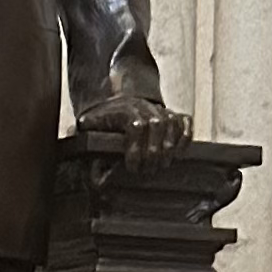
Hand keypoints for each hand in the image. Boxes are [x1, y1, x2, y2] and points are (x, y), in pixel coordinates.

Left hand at [76, 94, 191, 171]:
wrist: (115, 100)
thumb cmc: (102, 121)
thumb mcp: (89, 131)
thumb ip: (86, 146)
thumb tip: (87, 168)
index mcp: (121, 110)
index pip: (134, 126)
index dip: (135, 149)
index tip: (133, 167)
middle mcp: (142, 105)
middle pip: (156, 125)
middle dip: (153, 152)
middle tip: (149, 170)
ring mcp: (158, 108)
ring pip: (171, 122)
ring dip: (169, 147)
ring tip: (163, 164)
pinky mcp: (171, 113)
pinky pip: (184, 121)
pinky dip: (185, 136)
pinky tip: (180, 152)